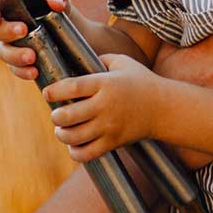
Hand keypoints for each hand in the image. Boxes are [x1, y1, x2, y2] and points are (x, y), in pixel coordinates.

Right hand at [0, 0, 66, 81]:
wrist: (68, 30)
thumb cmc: (55, 6)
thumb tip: (56, 3)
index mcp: (8, 6)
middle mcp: (5, 26)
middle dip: (7, 32)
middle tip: (24, 30)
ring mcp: (12, 46)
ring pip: (3, 53)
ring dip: (15, 55)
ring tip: (32, 57)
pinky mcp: (21, 63)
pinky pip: (16, 69)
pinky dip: (23, 72)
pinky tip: (34, 71)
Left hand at [45, 55, 163, 161]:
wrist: (165, 108)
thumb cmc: (142, 82)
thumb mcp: (123, 62)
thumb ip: (100, 58)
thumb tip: (77, 58)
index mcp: (105, 83)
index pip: (71, 87)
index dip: (54, 91)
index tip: (48, 93)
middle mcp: (105, 105)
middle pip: (67, 116)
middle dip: (56, 116)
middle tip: (57, 113)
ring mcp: (109, 126)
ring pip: (73, 137)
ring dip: (62, 134)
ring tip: (63, 129)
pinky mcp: (114, 143)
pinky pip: (86, 154)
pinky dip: (75, 152)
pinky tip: (75, 144)